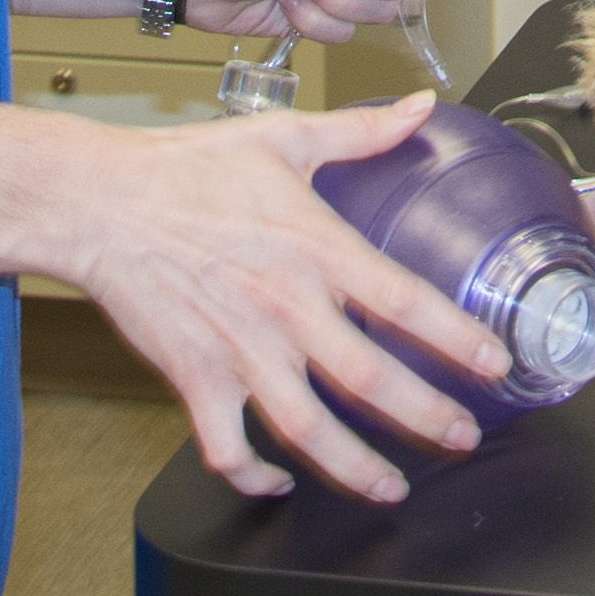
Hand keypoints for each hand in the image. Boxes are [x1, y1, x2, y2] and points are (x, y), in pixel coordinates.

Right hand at [57, 93, 501, 505]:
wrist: (99, 201)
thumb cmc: (187, 168)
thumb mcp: (284, 138)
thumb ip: (362, 131)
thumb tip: (423, 108)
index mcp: (315, 247)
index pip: (404, 300)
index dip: (456, 338)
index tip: (494, 364)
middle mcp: (285, 306)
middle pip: (370, 380)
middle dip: (426, 418)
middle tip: (462, 438)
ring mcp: (239, 350)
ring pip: (308, 430)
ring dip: (355, 469)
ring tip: (390, 487)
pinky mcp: (195, 378)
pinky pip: (227, 447)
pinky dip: (254, 476)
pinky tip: (278, 480)